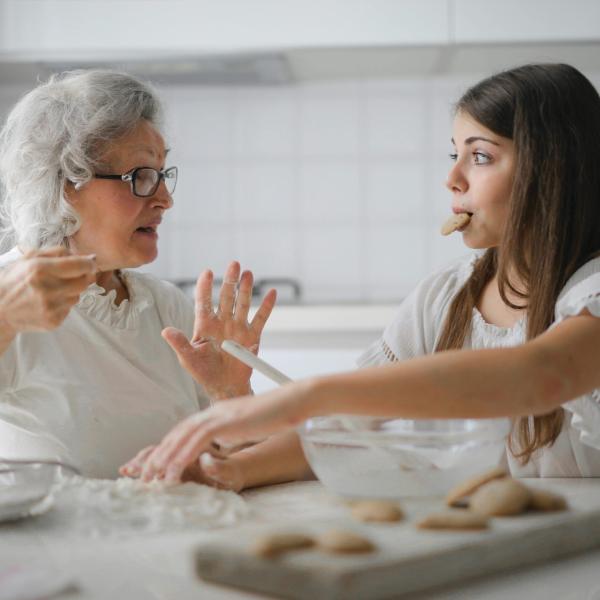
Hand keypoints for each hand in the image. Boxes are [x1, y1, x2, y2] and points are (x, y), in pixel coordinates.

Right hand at [0, 247, 96, 337]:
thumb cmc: (14, 281)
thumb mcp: (29, 259)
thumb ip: (57, 252)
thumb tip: (85, 256)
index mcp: (39, 269)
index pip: (79, 266)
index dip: (89, 264)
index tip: (90, 263)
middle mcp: (47, 289)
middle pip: (84, 282)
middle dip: (84, 276)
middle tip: (76, 275)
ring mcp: (51, 308)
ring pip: (78, 295)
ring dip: (72, 290)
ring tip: (54, 289)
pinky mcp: (54, 321)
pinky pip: (70, 308)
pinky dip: (64, 303)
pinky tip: (49, 301)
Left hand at [124, 383, 311, 483]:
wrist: (291, 401)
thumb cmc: (274, 415)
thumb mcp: (246, 425)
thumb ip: (229, 432)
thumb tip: (220, 443)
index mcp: (216, 413)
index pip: (185, 430)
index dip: (169, 448)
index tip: (157, 467)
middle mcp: (213, 412)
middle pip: (178, 432)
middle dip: (159, 455)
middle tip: (144, 476)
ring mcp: (219, 414)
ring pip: (183, 436)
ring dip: (166, 457)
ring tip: (153, 477)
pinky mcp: (227, 420)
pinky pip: (198, 439)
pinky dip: (183, 454)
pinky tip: (174, 469)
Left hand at [162, 261, 275, 398]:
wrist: (225, 386)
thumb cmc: (204, 372)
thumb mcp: (188, 359)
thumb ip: (180, 344)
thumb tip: (165, 331)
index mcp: (205, 325)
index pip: (203, 302)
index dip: (205, 287)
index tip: (207, 272)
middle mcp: (222, 322)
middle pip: (226, 297)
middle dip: (230, 281)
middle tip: (234, 264)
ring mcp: (238, 328)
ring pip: (242, 304)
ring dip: (245, 289)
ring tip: (248, 273)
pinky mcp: (252, 336)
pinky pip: (260, 319)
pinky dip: (267, 306)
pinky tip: (271, 293)